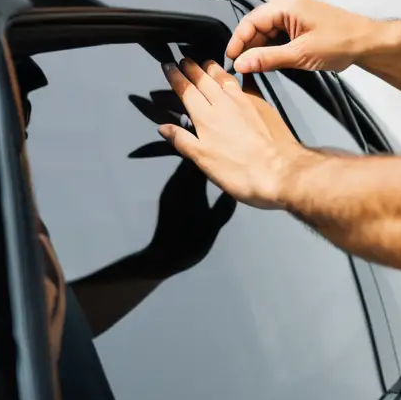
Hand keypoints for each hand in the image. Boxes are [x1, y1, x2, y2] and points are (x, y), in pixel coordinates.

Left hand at [140, 157, 235, 276]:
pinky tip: (206, 175)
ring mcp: (171, 189)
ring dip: (200, 162)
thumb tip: (236, 188)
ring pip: (186, 168)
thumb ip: (225, 204)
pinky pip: (183, 178)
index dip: (211, 146)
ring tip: (218, 157)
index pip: (198, 156)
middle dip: (206, 151)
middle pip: (191, 158)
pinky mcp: (169, 196)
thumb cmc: (191, 241)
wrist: (164, 257)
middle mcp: (176, 182)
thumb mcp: (215, 223)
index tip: (227, 142)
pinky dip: (194, 174)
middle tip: (225, 146)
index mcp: (187, 185)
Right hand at [159, 59, 307, 208]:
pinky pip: (246, 84)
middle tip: (184, 59)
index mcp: (205, 116)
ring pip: (225, 78)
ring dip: (213, 68)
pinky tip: (239, 77)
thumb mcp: (203, 160)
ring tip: (206, 63)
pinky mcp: (262, 104)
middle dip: (192, 68)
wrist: (280, 170)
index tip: (168, 66)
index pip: (186, 89)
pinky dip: (238, 77)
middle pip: (204, 79)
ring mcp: (245, 101)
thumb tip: (164, 128)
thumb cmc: (240, 171)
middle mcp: (224, 103)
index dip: (175, 76)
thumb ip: (182, 140)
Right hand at [227, 0, 378, 73]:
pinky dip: (270, 49)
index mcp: (286, 4)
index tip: (230, 60)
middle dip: (247, 47)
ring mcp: (293, 14)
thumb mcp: (300, 54)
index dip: (237, 41)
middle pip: (256, 26)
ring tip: (255, 68)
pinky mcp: (298, 24)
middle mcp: (287, 5)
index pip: (250, 21)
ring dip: (259, 50)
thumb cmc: (340, 42)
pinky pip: (276, 35)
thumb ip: (268, 59)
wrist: (366, 42)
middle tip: (241, 68)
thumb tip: (242, 63)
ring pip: (265, 32)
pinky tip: (269, 62)